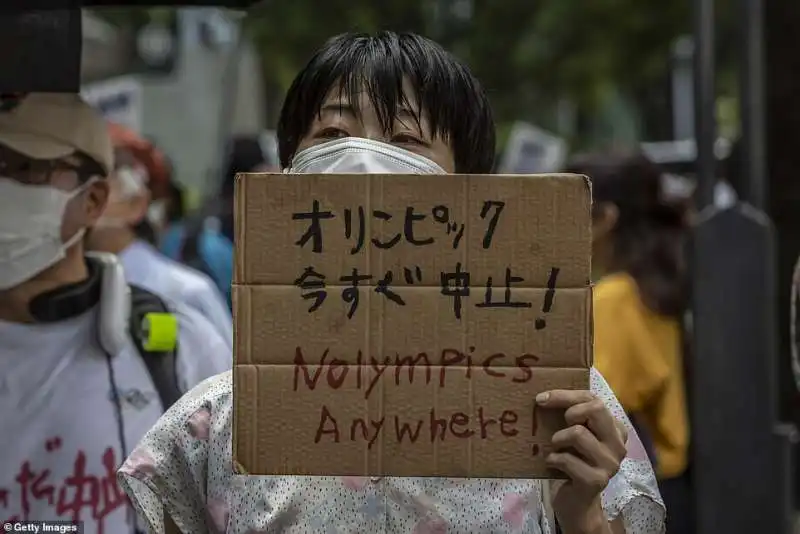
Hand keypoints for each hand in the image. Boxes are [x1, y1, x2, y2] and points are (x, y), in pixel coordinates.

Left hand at [536, 390, 626, 532]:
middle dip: (570, 411)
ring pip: (578, 433)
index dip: (565, 395)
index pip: (593, 399)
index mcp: (615, 428)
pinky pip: (567, 459)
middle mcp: (618, 444)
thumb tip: (542, 395)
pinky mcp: (596, 480)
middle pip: (596, 408)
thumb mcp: (574, 436)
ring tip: (554, 448)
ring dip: (557, 439)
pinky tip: (552, 463)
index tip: (540, 398)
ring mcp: (610, 463)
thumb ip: (570, 416)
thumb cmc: (573, 462)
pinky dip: (553, 458)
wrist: (577, 503)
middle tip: (559, 423)